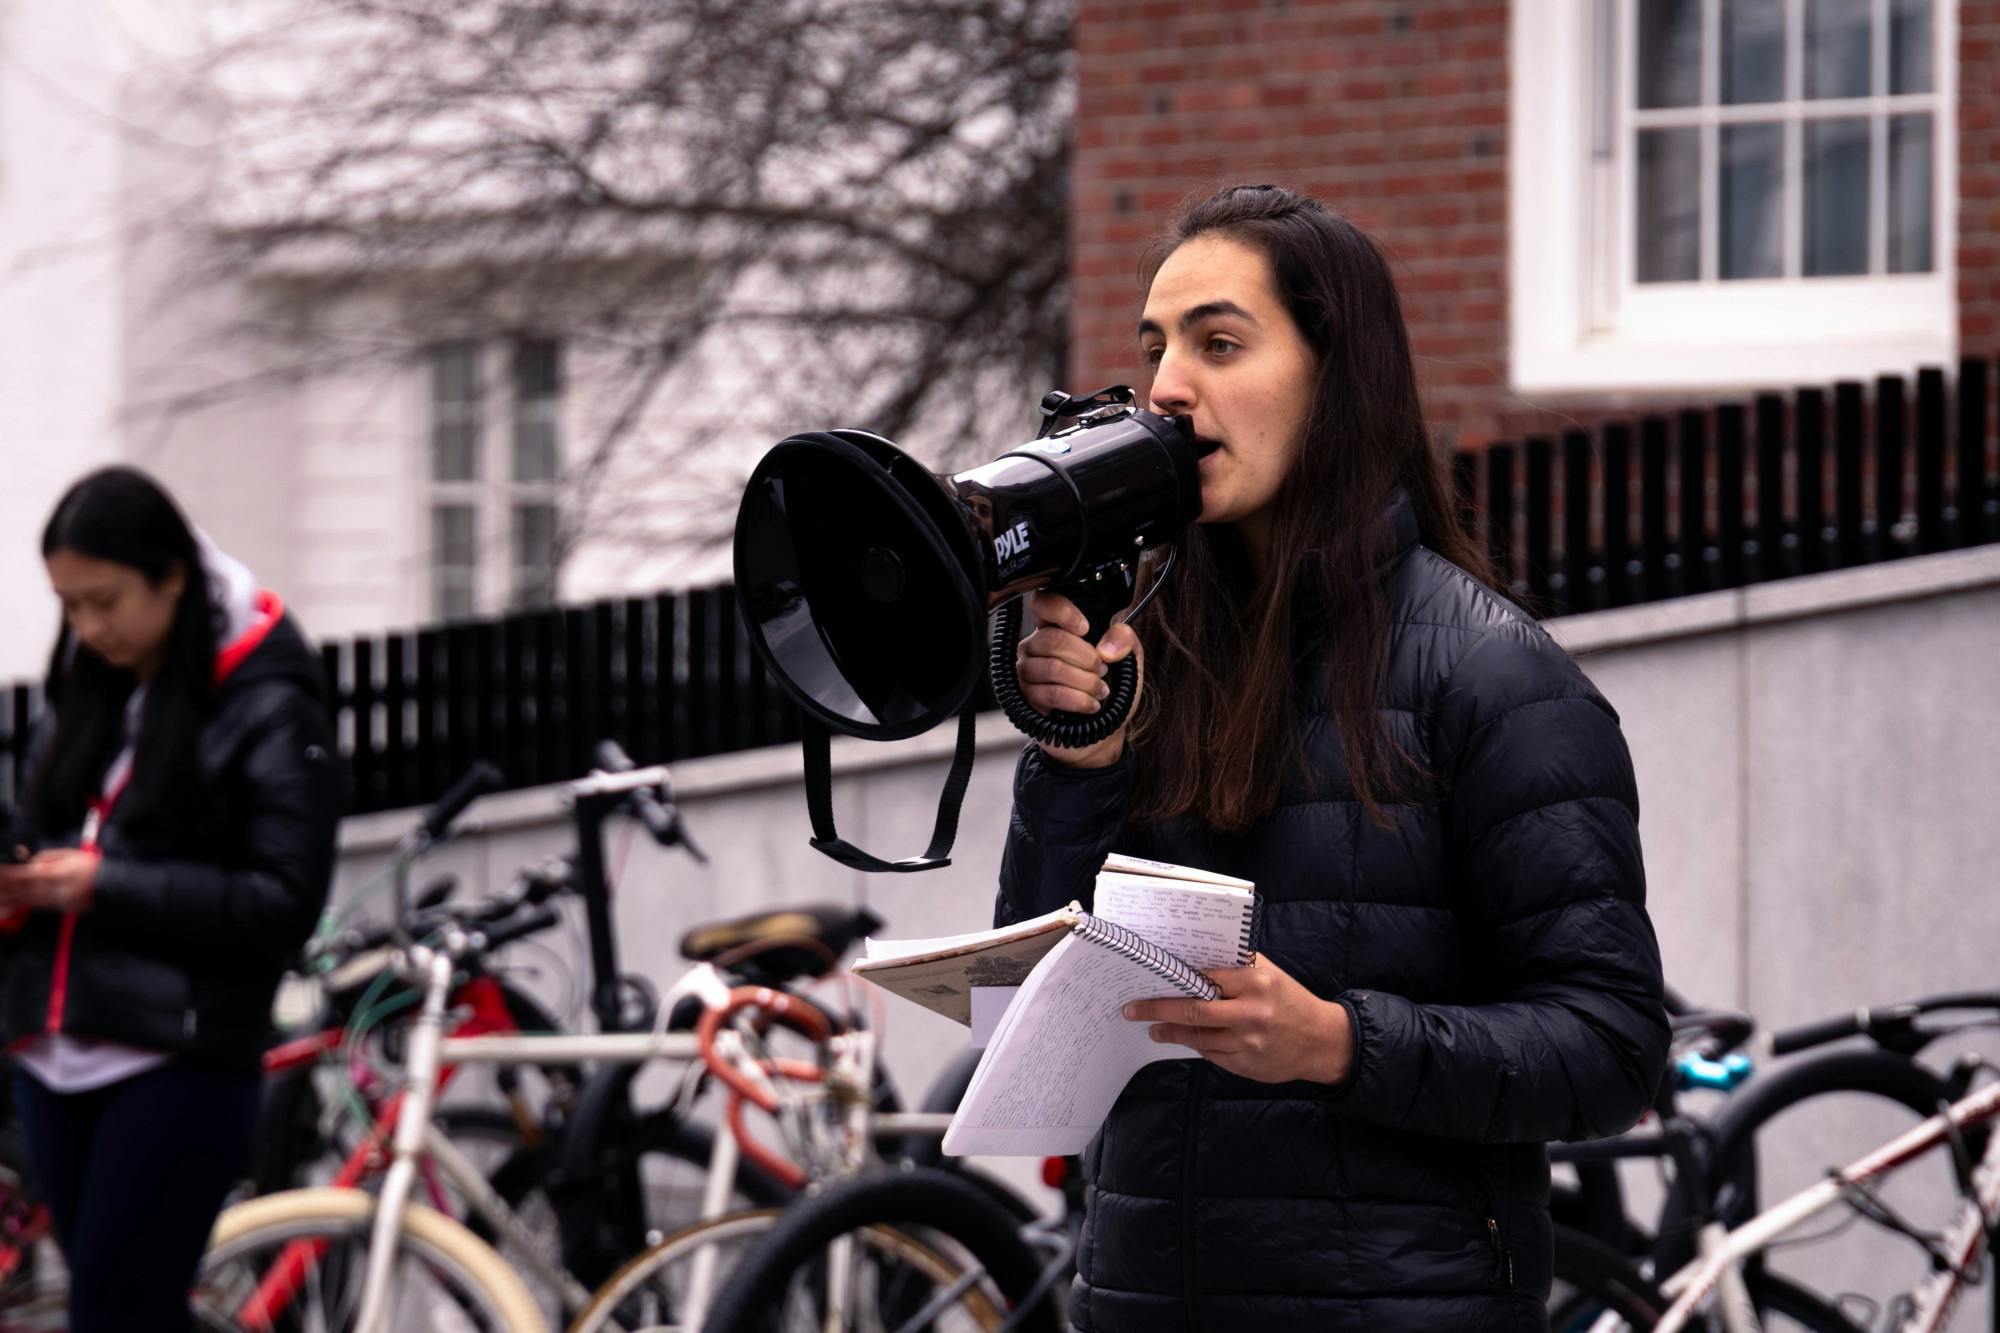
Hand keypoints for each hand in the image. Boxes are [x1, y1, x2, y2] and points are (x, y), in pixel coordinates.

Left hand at [0, 849, 99, 914]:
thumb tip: (30, 864)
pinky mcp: (61, 908)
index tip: (1, 873)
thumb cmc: (90, 866)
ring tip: (0, 899)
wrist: (111, 883)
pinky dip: (23, 906)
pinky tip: (12, 906)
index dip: (12, 874)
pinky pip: (37, 907)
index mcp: (58, 873)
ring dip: (12, 900)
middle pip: (25, 890)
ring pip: (29, 901)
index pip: (28, 874)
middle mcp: (56, 889)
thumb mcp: (69, 854)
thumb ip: (47, 858)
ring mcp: (58, 901)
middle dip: (7, 889)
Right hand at [1016, 591, 1143, 769]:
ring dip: (1085, 681)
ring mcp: (1026, 673)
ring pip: (1052, 667)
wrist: (1104, 731)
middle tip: (1103, 670)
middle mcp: (1035, 647)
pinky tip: (1092, 705)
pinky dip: (1078, 700)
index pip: (1043, 603)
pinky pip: (1051, 693)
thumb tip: (1106, 647)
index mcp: (1056, 628)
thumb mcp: (1129, 660)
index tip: (1086, 628)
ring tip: (1101, 691)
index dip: (1063, 611)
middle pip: (1052, 639)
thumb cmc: (1112, 690)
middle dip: (1086, 657)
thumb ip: (1125, 639)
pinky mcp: (1027, 699)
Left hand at [1123, 953, 1353, 1084]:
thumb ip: (1236, 965)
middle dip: (1158, 1009)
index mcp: (1255, 982)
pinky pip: (1210, 1053)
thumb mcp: (1270, 974)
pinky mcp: (1245, 1065)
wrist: (1322, 1041)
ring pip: (1197, 1036)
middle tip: (1133, 1009)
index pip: (1204, 976)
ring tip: (1151, 1026)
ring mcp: (1247, 1042)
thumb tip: (1193, 956)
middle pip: (1193, 1010)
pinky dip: (1192, 1044)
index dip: (1174, 977)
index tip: (1151, 975)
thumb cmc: (1290, 1000)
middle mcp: (1250, 1012)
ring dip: (1169, 1031)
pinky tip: (1179, 1038)